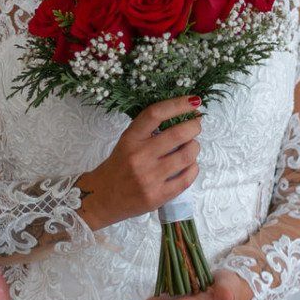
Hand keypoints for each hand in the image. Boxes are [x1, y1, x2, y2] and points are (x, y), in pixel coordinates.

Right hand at [74, 96, 202, 229]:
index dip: (178, 104)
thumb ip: (149, 132)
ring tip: (192, 146)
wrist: (102, 198)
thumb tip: (182, 119)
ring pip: (186, 156)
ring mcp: (149, 178)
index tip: (193, 101)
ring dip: (195, 147)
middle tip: (196, 125)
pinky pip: (186, 178)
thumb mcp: (126, 143)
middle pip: (177, 134)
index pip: (155, 114)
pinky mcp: (158, 196)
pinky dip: (194, 168)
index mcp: (130, 139)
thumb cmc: (118, 167)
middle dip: (194, 126)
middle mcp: (139, 156)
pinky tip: (190, 165)